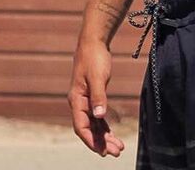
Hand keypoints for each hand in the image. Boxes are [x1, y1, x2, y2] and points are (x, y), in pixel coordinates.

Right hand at [68, 38, 124, 157]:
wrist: (94, 41)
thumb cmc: (94, 57)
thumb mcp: (97, 76)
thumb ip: (99, 96)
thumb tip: (100, 116)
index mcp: (77, 99)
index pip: (81, 126)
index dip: (91, 140)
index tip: (102, 151)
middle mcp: (79, 103)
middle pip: (88, 128)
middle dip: (101, 142)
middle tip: (116, 152)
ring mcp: (85, 100)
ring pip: (94, 124)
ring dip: (104, 136)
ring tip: (118, 148)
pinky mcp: (93, 96)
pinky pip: (97, 117)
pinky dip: (104, 126)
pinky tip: (112, 134)